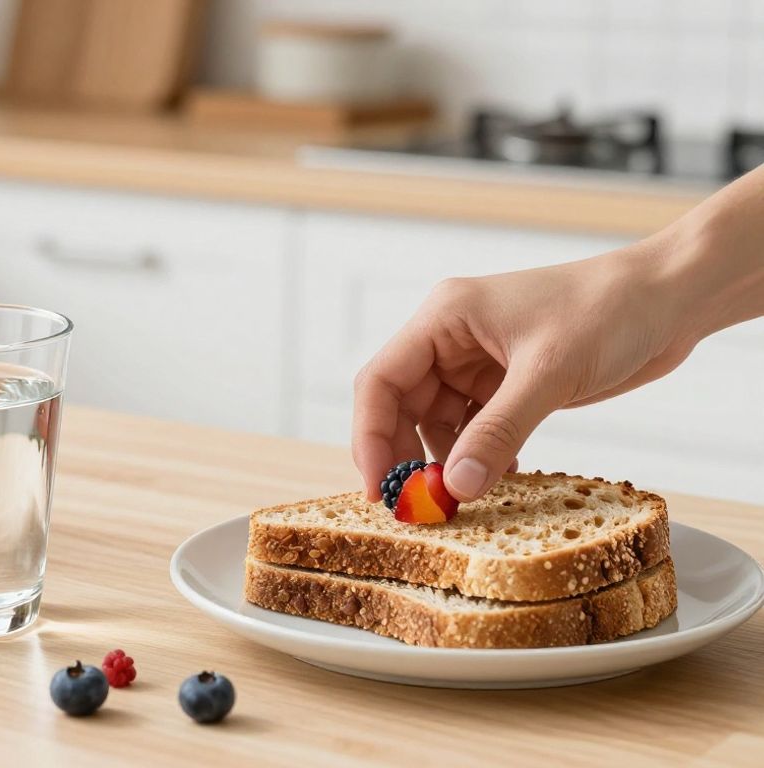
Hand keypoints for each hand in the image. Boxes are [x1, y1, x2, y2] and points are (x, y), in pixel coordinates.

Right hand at [351, 243, 698, 501]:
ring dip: (444, 463)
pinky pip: (475, 431)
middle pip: (401, 407)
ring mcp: (478, 365)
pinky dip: (479, 459)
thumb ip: (500, 432)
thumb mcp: (549, 372)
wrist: (670, 298)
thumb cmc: (609, 308)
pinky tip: (495, 483)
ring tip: (457, 502)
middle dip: (404, 458)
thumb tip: (456, 487)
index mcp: (444, 318)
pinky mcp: (507, 386)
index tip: (380, 488)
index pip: (381, 381)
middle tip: (415, 508)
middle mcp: (451, 341)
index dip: (371, 437)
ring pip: (436, 424)